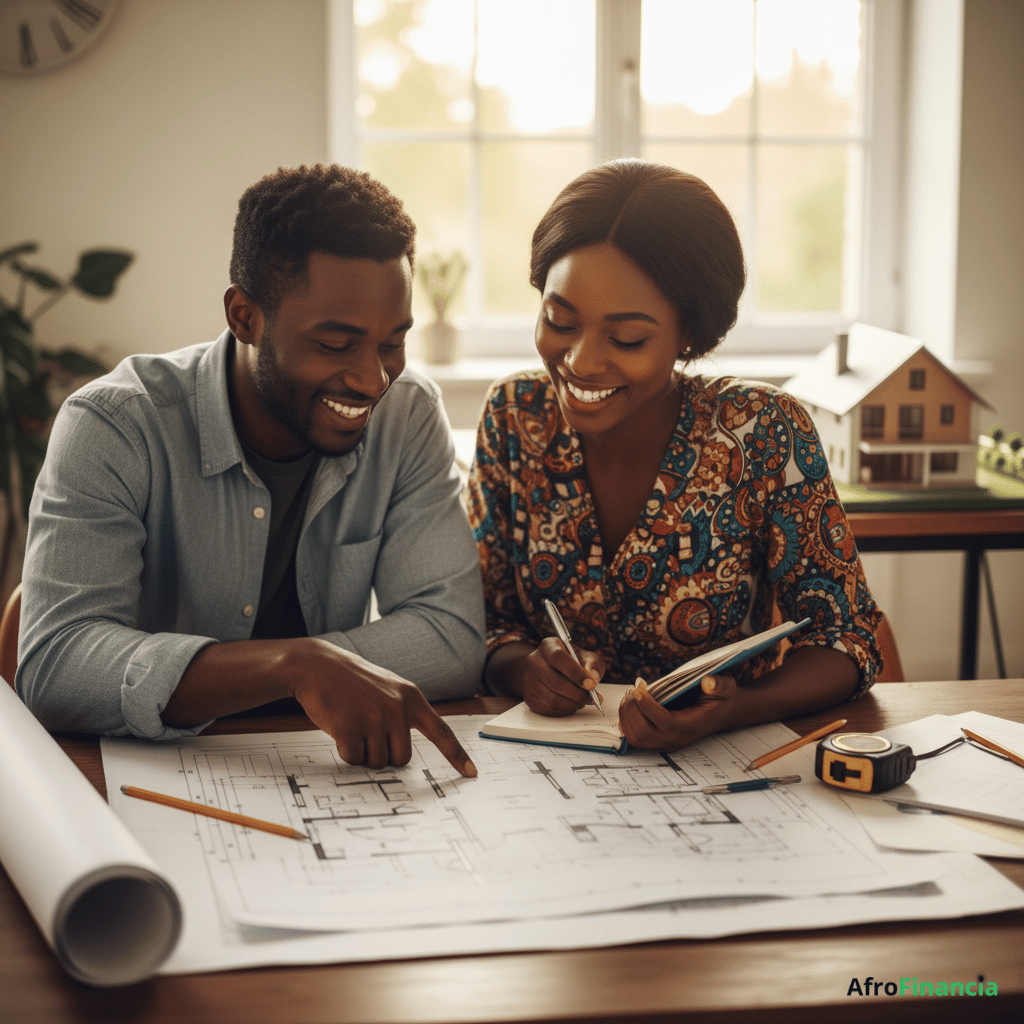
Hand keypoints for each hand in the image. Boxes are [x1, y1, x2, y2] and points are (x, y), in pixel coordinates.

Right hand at [291, 641, 476, 776]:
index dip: (457, 755)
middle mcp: (398, 708)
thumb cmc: (351, 680)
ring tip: (352, 722)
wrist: (316, 665)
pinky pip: (354, 759)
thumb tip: (402, 755)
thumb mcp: (387, 688)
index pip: (440, 731)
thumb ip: (403, 713)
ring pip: (377, 762)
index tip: (472, 773)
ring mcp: (375, 718)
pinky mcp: (351, 728)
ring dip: (362, 751)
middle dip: (383, 753)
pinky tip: (339, 726)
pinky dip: (345, 750)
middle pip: (401, 758)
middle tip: (366, 729)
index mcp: (411, 697)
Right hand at [522, 637, 605, 716]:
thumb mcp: (586, 657)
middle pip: (555, 682)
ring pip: (551, 699)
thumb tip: (592, 680)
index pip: (558, 658)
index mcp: (548, 646)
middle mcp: (534, 661)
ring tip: (583, 701)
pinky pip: (547, 709)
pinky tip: (572, 705)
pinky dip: (564, 711)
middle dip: (577, 694)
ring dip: (572, 704)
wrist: (552, 669)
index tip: (591, 685)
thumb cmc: (573, 662)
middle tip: (592, 698)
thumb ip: (593, 665)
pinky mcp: (528, 696)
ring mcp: (528, 679)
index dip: (575, 673)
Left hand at [618, 674, 737, 749]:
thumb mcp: (725, 687)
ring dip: (627, 715)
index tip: (638, 689)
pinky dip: (626, 722)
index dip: (647, 707)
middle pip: (645, 732)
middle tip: (632, 689)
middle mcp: (679, 739)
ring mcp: (668, 743)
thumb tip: (708, 682)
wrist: (721, 713)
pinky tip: (630, 705)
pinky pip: (635, 739)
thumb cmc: (720, 698)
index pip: (665, 723)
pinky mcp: (659, 742)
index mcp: (693, 726)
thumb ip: (718, 684)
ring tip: (630, 695)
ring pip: (636, 738)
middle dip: (633, 709)